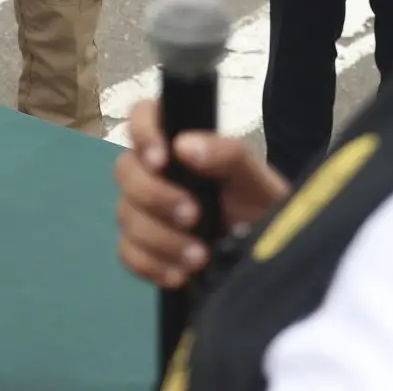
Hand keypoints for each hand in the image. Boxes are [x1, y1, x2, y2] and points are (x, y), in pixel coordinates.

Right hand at [115, 99, 288, 288]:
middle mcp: (153, 171)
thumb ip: (226, 153)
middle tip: (193, 216)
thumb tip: (184, 146)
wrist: (267, 255)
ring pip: (126, 215)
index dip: (142, 133)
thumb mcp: (253, 177)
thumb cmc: (259, 204)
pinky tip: (179, 275)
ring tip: (199, 257)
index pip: (142, 116)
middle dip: (155, 196)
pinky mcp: (142, 247)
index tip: (161, 160)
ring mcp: (143, 209)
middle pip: (125, 170)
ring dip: (161, 239)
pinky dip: (152, 265)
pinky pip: (128, 253)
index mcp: (176, 141)